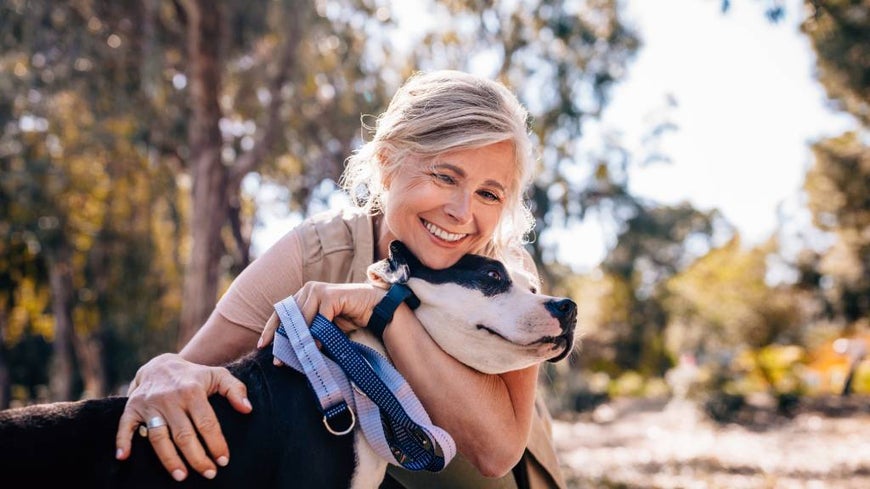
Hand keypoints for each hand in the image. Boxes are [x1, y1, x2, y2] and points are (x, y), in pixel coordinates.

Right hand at [115, 353, 252, 480]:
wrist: (161, 364)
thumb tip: (247, 410)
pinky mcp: (132, 407)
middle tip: (208, 473)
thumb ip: (235, 390)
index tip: (223, 460)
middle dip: (197, 458)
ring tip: (182, 476)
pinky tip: (124, 457)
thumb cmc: (194, 376)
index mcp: (193, 391)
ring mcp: (149, 404)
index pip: (207, 422)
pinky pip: (125, 426)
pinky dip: (122, 441)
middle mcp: (170, 398)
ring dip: (169, 459)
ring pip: (159, 437)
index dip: (216, 443)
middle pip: (184, 435)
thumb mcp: (218, 375)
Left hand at [257, 282, 385, 355]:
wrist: (373, 308)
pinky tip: (316, 348)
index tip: (262, 346)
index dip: (271, 329)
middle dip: (283, 340)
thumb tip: (287, 352)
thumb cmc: (348, 317)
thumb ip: (307, 332)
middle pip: (289, 316)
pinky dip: (317, 335)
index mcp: (303, 295)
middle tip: (278, 360)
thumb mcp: (323, 326)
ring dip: (299, 340)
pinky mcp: (331, 295)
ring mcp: (319, 290)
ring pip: (302, 318)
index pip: (281, 312)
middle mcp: (308, 289)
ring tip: (296, 358)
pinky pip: (319, 318)